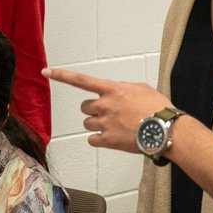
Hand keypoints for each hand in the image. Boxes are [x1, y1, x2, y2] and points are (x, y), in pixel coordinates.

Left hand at [43, 67, 171, 153]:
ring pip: (87, 123)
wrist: (166, 130)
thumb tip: (116, 94)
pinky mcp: (107, 140)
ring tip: (116, 127)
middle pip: (84, 107)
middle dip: (94, 110)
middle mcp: (104, 105)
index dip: (61, 75)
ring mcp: (104, 123)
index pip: (81, 80)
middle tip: (110, 114)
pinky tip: (112, 138)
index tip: (46, 72)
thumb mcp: (141, 89)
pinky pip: (92, 139)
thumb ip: (123, 89)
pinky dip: (99, 139)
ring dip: (97, 125)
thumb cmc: (158, 108)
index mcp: (112, 89)